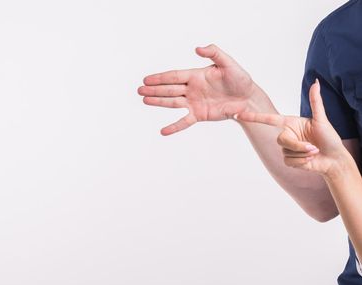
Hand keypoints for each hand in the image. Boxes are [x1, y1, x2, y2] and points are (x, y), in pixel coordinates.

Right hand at [137, 44, 256, 134]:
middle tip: (139, 90)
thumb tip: (197, 49)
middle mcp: (192, 89)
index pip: (174, 76)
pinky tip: (163, 131)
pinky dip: (174, 127)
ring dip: (158, 102)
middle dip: (154, 90)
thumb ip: (214, 53)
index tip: (146, 79)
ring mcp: (194, 102)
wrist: (248, 99)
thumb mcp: (229, 63)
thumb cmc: (240, 79)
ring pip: (172, 102)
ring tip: (144, 100)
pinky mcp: (199, 115)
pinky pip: (184, 122)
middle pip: (169, 89)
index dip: (160, 78)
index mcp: (196, 75)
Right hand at [235, 79, 348, 176]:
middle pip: (281, 140)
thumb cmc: (330, 138)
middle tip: (313, 148)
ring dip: (303, 154)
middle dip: (298, 145)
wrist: (335, 159)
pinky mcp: (289, 160)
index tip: (239, 114)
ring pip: (286, 152)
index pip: (269, 119)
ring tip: (315, 152)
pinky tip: (310, 160)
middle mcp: (287, 135)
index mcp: (290, 123)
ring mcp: (287, 148)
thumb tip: (315, 82)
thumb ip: (316, 102)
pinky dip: (301, 162)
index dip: (254, 117)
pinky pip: (289, 161)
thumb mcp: (322, 120)